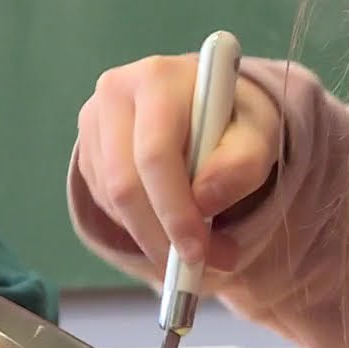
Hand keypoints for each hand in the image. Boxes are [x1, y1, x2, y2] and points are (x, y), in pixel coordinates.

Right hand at [77, 54, 282, 269]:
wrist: (209, 107)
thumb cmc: (235, 120)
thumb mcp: (259, 136)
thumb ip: (242, 165)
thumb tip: (205, 200)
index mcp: (159, 79)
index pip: (156, 155)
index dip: (175, 211)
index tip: (198, 251)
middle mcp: (116, 92)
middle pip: (124, 184)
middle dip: (161, 237)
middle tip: (195, 268)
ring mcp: (95, 121)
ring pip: (112, 201)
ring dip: (153, 238)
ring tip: (199, 247)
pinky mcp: (89, 149)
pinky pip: (106, 204)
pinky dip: (139, 226)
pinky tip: (170, 218)